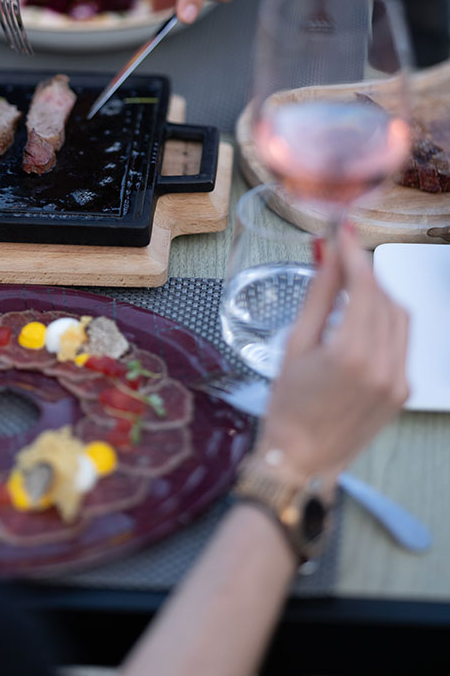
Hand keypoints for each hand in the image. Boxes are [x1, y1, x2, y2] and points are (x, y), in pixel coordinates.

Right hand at [254, 227, 408, 485]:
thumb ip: (318, 296)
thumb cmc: (287, 406)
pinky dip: (385, 321)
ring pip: (400, 316)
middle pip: (384, 298)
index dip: (354, 253)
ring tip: (349, 286)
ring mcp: (398, 380)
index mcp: (351, 354)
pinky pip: (402, 341)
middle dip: (364, 271)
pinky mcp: (403, 390)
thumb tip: (330, 256)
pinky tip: (360, 319)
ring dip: (378, 294)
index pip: (364, 286)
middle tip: (340, 255)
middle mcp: (384, 366)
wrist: (301, 460)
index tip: (343, 231)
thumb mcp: (295, 345)